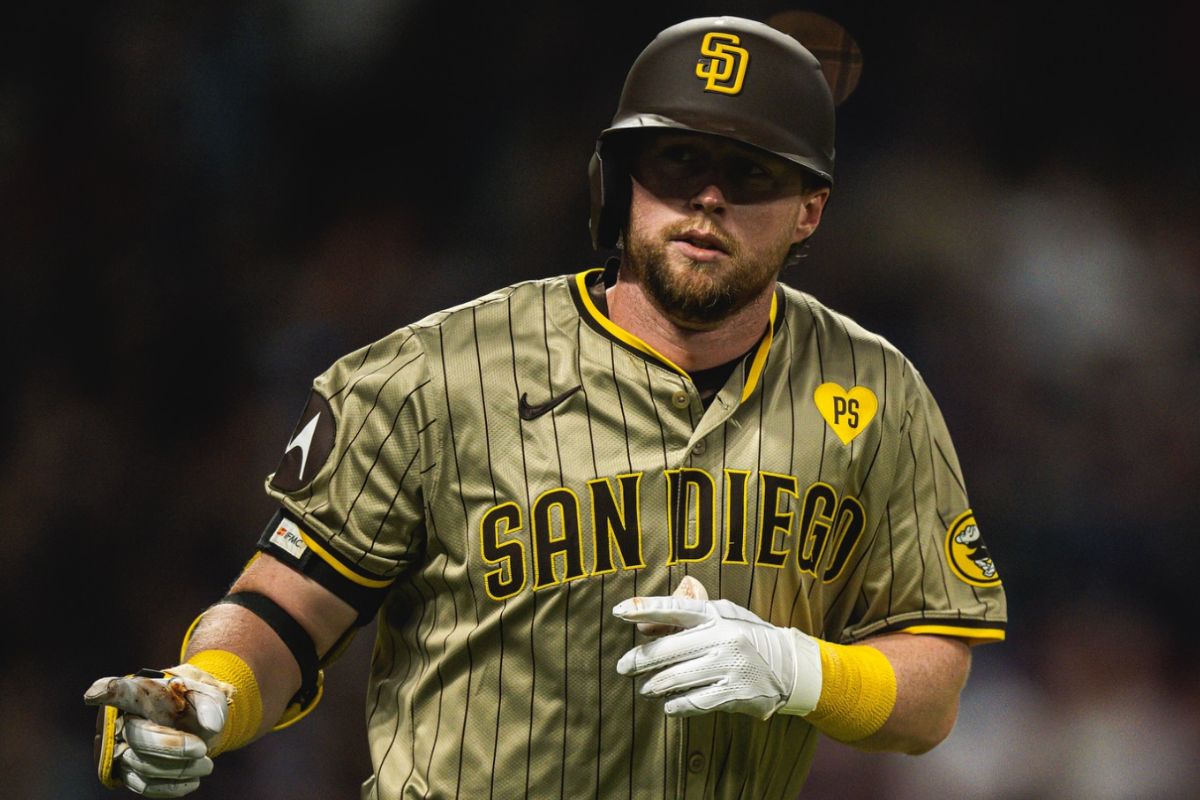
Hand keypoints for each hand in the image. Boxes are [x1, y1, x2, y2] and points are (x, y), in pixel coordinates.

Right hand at [84, 665, 231, 797]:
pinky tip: (193, 779)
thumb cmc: (196, 702)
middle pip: (137, 736)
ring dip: (179, 768)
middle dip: (172, 746)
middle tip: (201, 748)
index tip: (95, 694)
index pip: (121, 690)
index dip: (108, 692)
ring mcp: (123, 748)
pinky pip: (144, 785)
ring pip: (141, 765)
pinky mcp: (129, 772)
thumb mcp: (210, 693)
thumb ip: (212, 704)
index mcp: (142, 692)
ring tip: (206, 764)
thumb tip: (213, 726)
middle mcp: (125, 719)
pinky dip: (171, 786)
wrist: (196, 723)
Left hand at [613, 594, 821, 718]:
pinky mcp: (734, 694)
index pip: (675, 608)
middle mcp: (722, 638)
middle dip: (639, 660)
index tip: (619, 611)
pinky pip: (694, 702)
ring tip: (646, 688)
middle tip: (623, 667)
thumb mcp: (721, 616)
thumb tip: (642, 626)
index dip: (645, 608)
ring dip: (654, 685)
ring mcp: (728, 667)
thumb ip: (683, 618)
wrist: (790, 666)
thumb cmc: (747, 636)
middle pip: (668, 650)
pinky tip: (669, 706)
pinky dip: (676, 705)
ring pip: (676, 679)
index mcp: (716, 615)